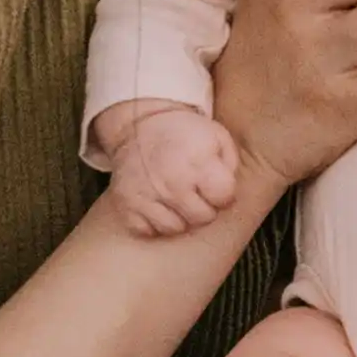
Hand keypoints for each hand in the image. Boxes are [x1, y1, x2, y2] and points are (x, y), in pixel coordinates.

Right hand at [95, 106, 244, 239]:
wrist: (140, 126)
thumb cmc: (185, 135)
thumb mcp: (218, 138)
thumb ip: (231, 167)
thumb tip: (229, 194)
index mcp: (197, 163)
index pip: (224, 198)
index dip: (224, 193)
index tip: (216, 184)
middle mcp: (171, 182)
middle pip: (202, 217)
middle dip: (205, 207)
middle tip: (197, 192)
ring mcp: (145, 194)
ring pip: (175, 228)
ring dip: (180, 217)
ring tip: (178, 199)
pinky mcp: (125, 204)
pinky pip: (146, 230)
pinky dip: (153, 222)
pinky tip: (158, 205)